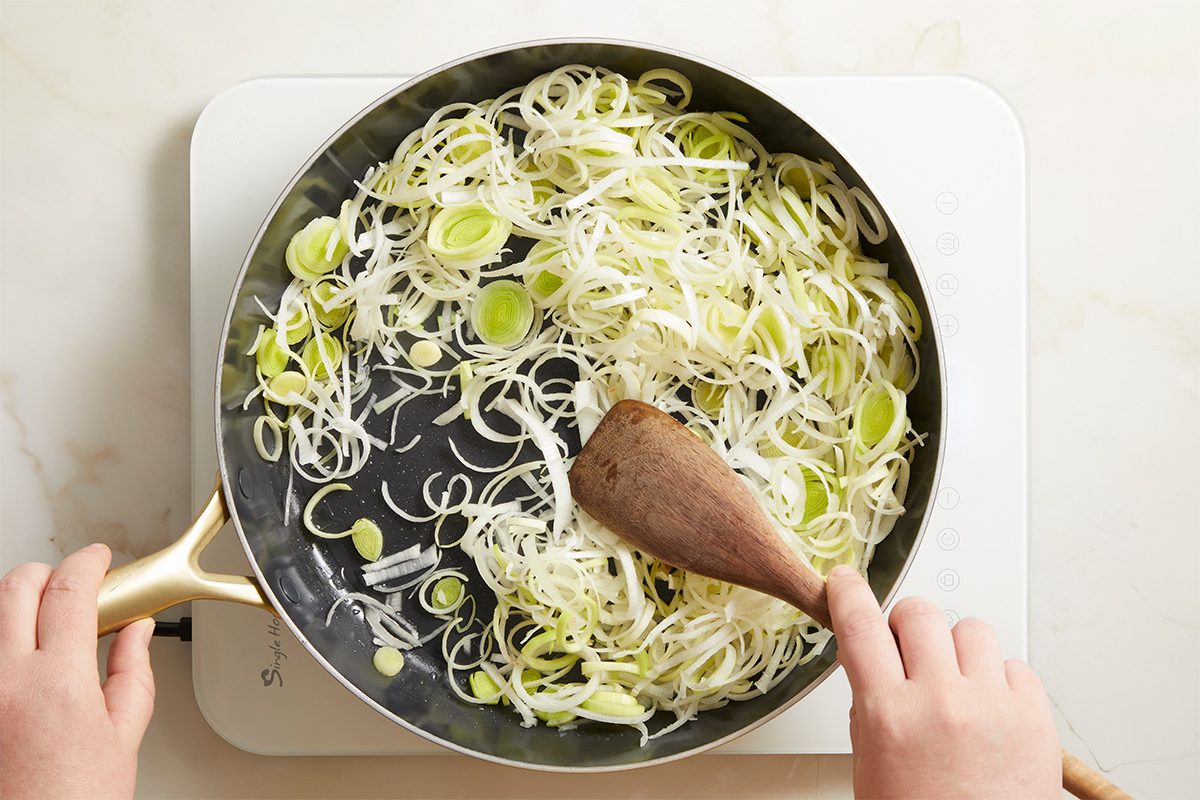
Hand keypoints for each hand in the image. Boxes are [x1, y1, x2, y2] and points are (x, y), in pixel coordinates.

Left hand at [0, 544, 155, 799]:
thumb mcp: (124, 736)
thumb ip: (132, 671)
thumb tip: (136, 632)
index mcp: (58, 682)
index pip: (70, 590)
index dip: (89, 562)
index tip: (99, 558)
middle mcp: (5, 680)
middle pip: (15, 588)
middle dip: (47, 572)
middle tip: (71, 583)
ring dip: (19, 605)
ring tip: (47, 625)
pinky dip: (4, 643)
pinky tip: (24, 659)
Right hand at [827, 565, 1059, 799]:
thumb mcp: (872, 767)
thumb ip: (869, 709)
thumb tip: (873, 665)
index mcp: (889, 715)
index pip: (860, 627)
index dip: (848, 594)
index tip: (846, 581)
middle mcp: (940, 702)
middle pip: (919, 614)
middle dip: (908, 624)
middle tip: (908, 648)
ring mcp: (991, 706)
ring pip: (971, 630)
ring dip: (957, 649)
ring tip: (957, 685)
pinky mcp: (1034, 717)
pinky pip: (1013, 665)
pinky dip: (998, 679)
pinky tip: (989, 709)